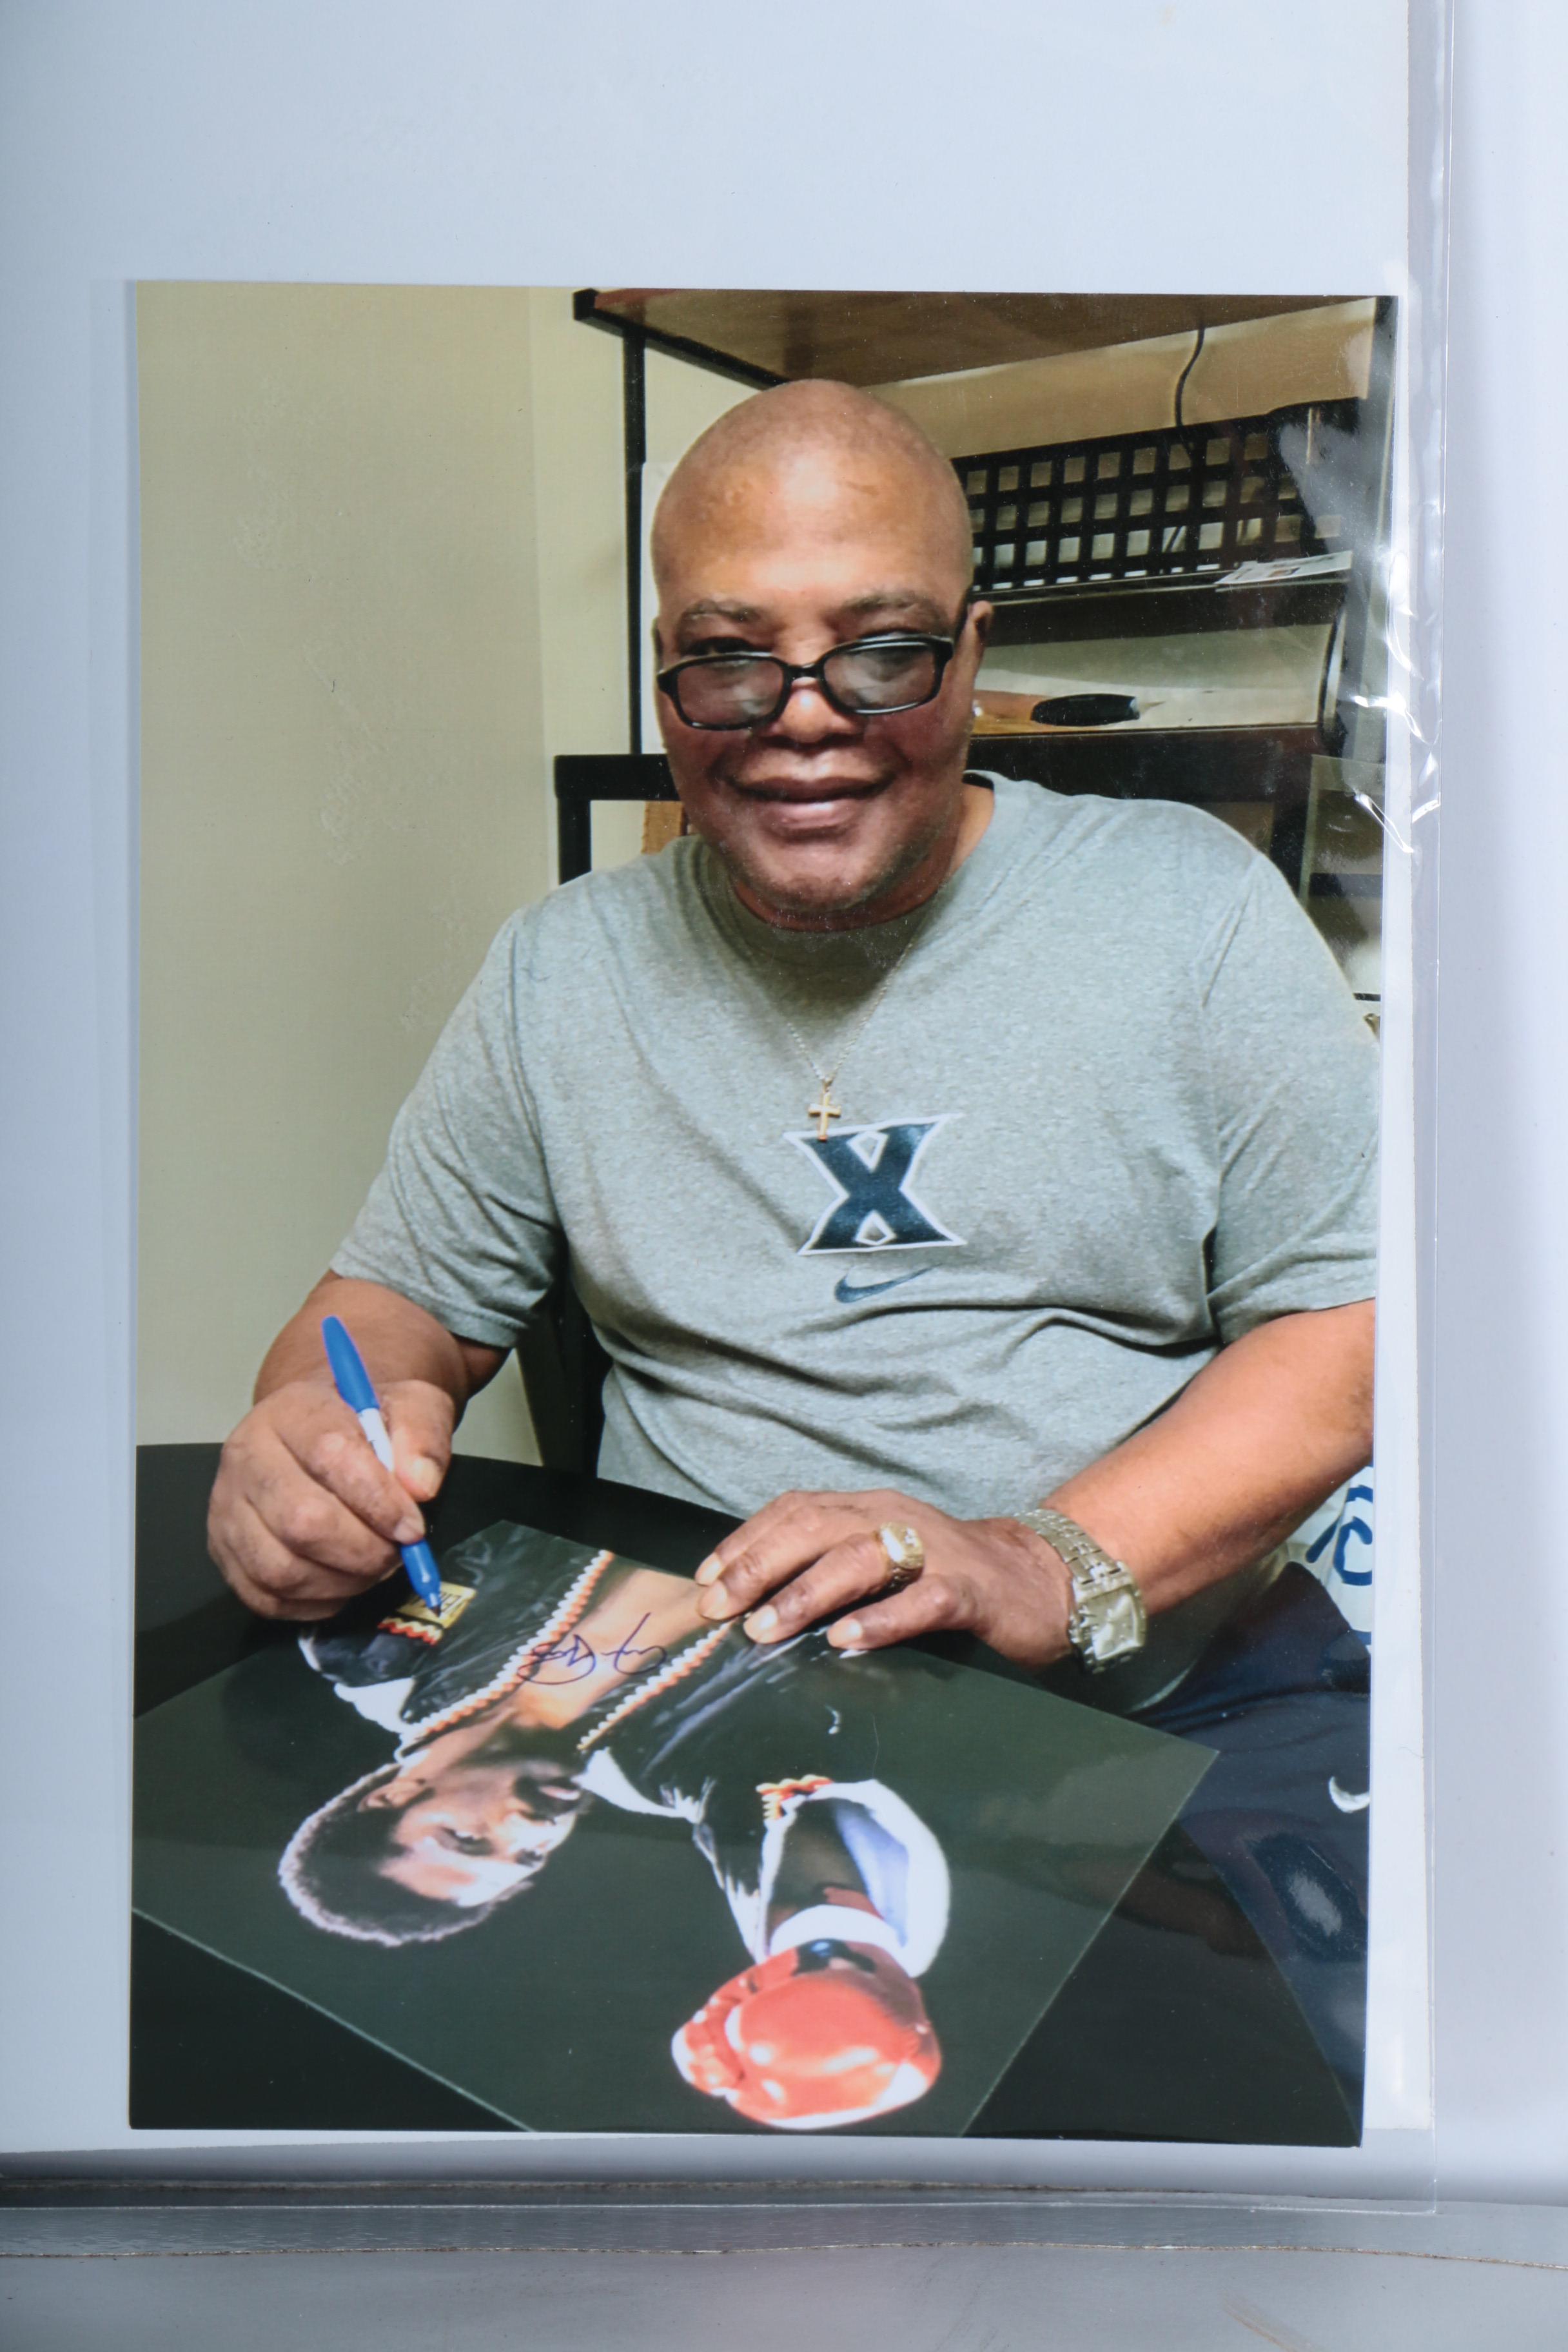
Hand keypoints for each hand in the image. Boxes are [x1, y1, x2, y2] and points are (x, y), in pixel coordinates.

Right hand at [207, 1376, 455, 1620]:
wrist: (323, 1430)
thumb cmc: (367, 1424)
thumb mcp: (410, 1407)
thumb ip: (421, 1435)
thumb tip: (420, 1486)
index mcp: (291, 1411)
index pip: (330, 1456)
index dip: (378, 1501)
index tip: (412, 1527)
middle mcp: (247, 1456)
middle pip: (300, 1521)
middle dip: (363, 1551)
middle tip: (396, 1554)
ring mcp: (226, 1507)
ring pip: (280, 1568)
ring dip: (341, 1582)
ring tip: (372, 1567)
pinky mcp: (223, 1550)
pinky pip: (266, 1597)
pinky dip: (313, 1603)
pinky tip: (341, 1582)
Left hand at [694, 1489, 1074, 1671]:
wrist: (1040, 1582)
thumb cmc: (943, 1577)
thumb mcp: (880, 1558)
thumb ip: (826, 1567)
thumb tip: (749, 1602)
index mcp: (867, 1507)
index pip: (794, 1511)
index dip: (745, 1541)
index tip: (703, 1581)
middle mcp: (895, 1518)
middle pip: (815, 1528)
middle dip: (759, 1567)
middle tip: (719, 1609)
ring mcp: (935, 1552)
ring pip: (861, 1559)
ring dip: (806, 1594)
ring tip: (766, 1629)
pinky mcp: (970, 1591)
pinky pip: (922, 1601)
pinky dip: (881, 1620)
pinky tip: (846, 1641)